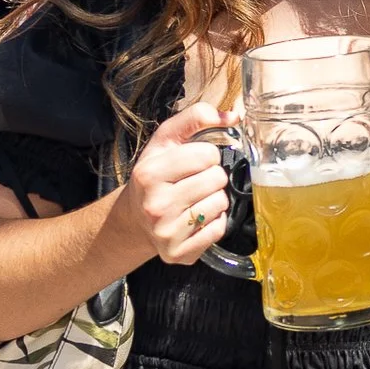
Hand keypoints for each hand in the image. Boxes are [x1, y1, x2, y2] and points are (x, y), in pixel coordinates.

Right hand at [104, 102, 232, 266]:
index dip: (206, 155)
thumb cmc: (156, 176)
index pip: (208, 154)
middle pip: (218, 179)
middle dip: (212, 177)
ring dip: (215, 199)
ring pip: (222, 203)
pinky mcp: (178, 253)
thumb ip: (196, 118)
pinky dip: (214, 222)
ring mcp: (166, 232)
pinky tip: (196, 218)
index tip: (192, 162)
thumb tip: (234, 114)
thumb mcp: (166, 141)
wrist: (135, 218)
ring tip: (193, 200)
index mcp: (149, 174)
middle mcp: (155, 205)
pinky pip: (219, 229)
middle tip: (193, 182)